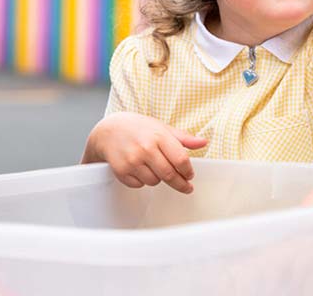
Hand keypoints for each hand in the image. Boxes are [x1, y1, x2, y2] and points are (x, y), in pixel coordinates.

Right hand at [88, 113, 207, 193]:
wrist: (108, 131)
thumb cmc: (138, 128)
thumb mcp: (162, 127)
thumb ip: (183, 138)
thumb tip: (204, 142)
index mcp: (159, 136)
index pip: (180, 159)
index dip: (188, 171)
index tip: (190, 175)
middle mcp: (145, 148)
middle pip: (169, 174)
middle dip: (180, 183)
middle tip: (186, 186)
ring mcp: (132, 161)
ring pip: (155, 182)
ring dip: (159, 179)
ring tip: (154, 167)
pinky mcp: (121, 171)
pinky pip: (140, 185)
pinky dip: (143, 181)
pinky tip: (140, 169)